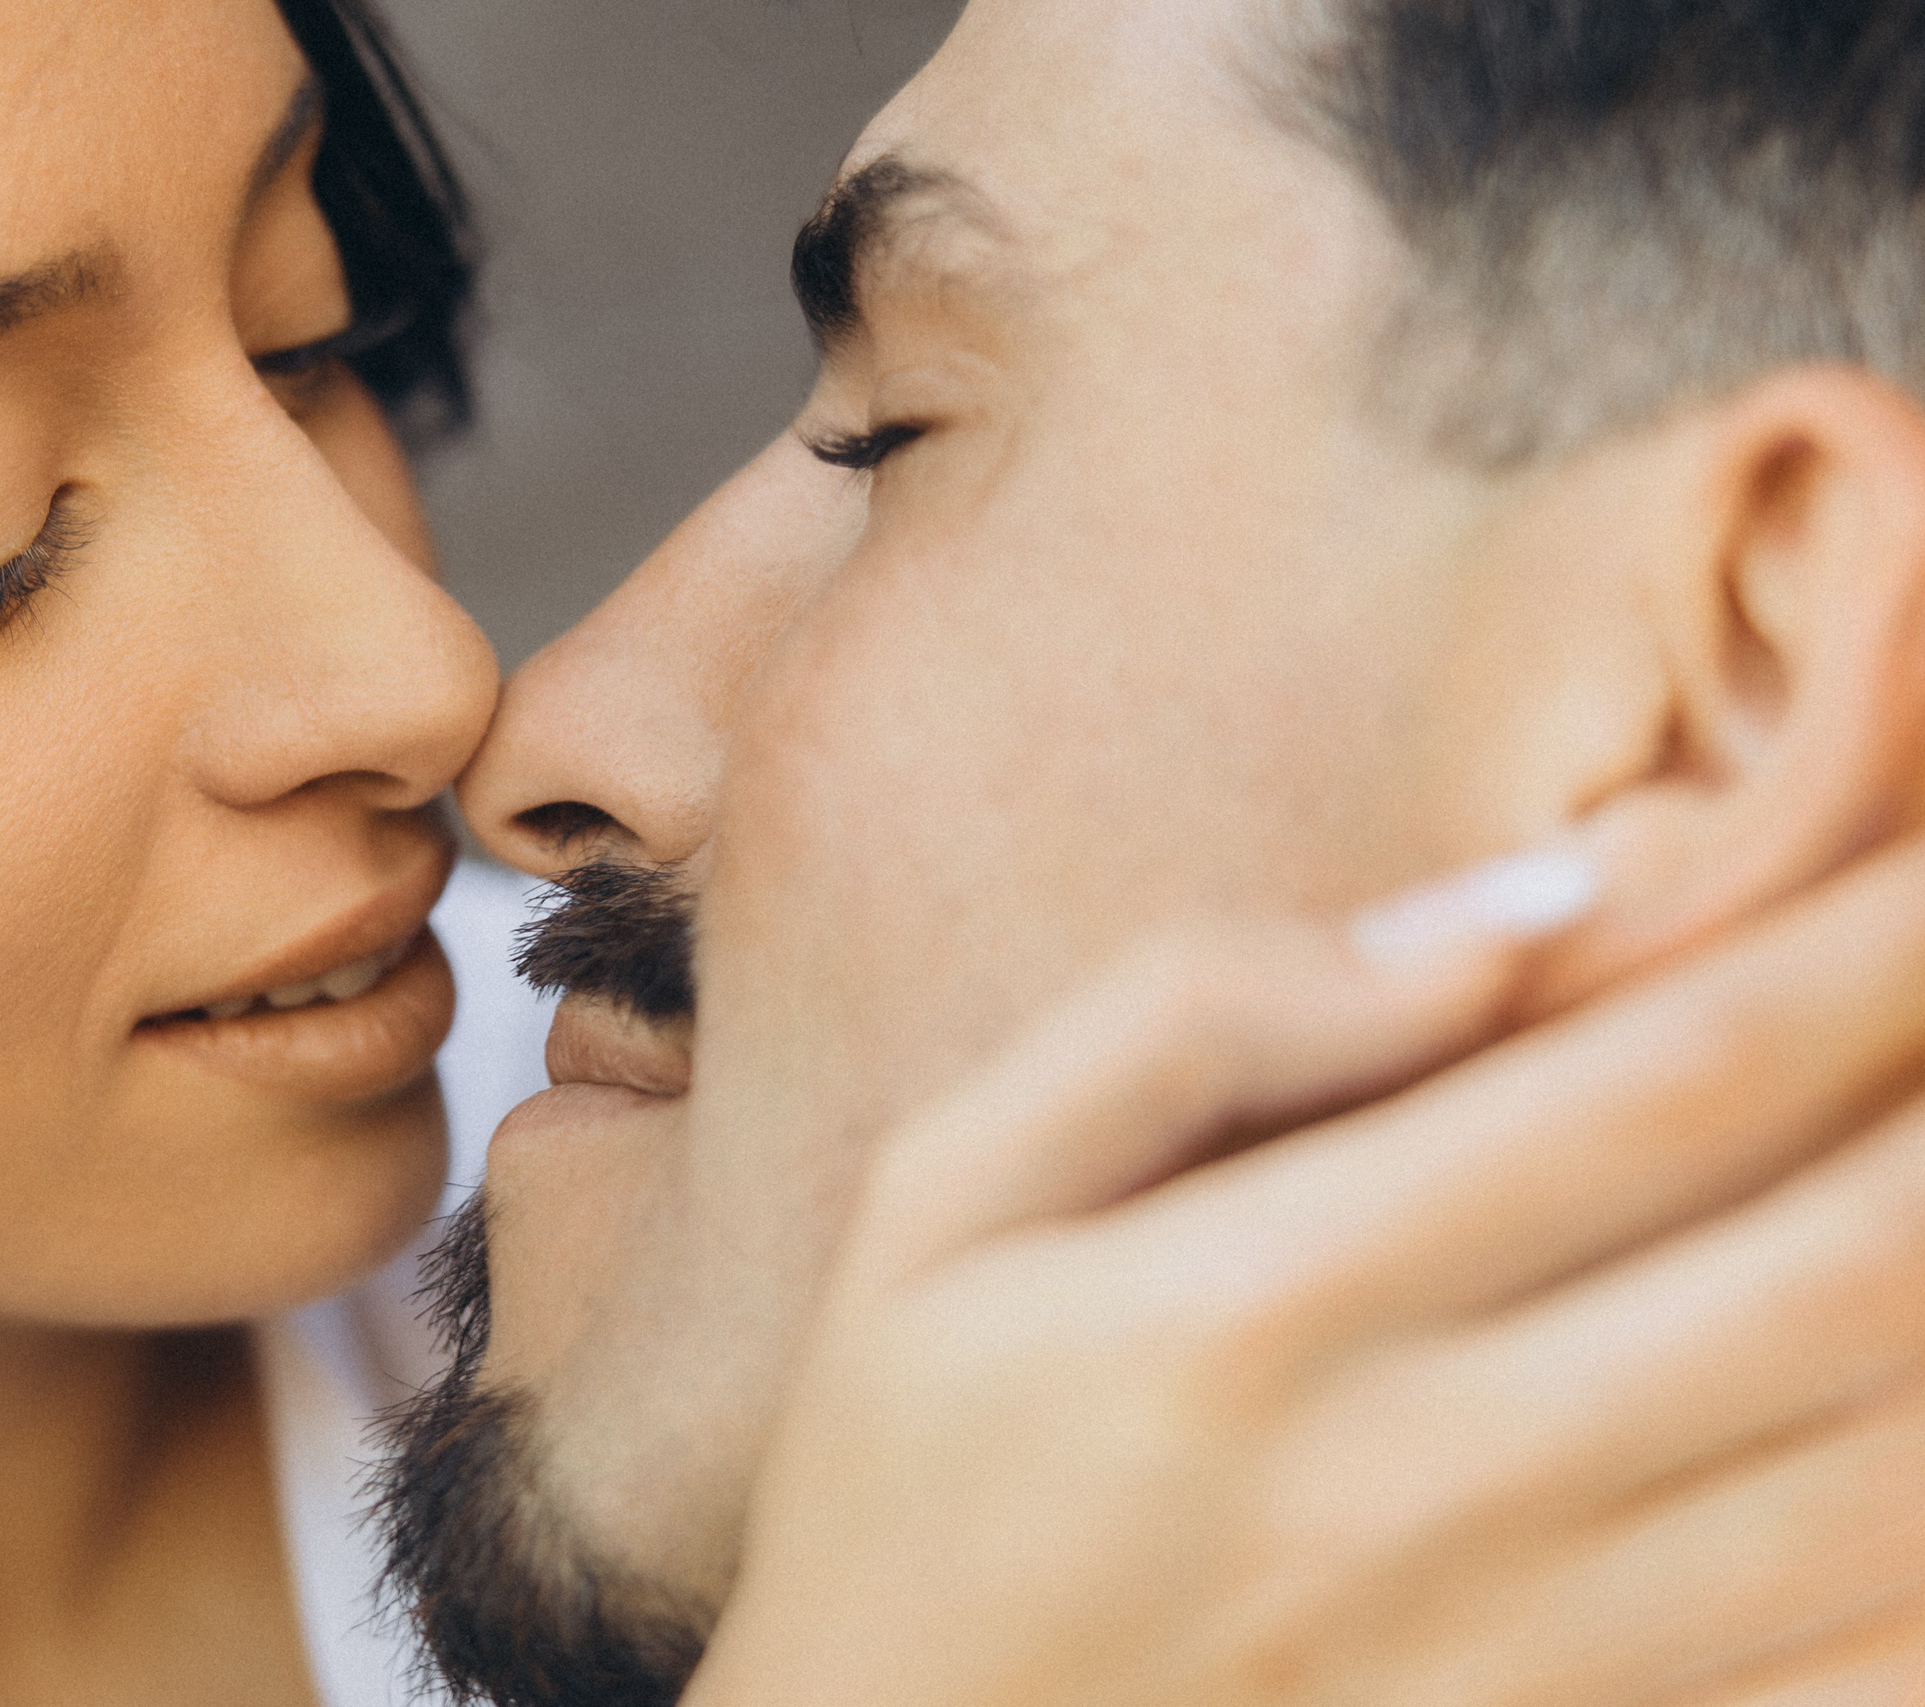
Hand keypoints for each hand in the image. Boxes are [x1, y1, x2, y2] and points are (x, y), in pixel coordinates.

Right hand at [691, 841, 1924, 1706]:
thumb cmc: (907, 1484)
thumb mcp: (942, 1204)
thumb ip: (1183, 1022)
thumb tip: (1508, 916)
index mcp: (1258, 1305)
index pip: (1665, 1080)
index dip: (1870, 943)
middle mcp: (1423, 1492)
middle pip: (1848, 1265)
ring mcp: (1528, 1676)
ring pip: (1899, 1475)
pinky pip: (1866, 1678)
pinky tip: (1919, 1417)